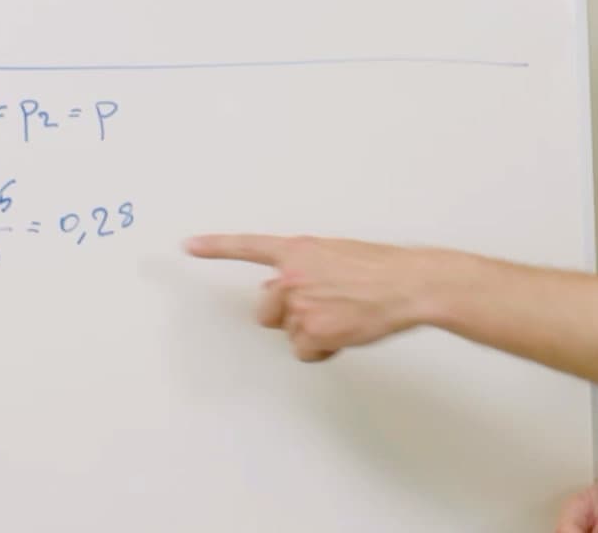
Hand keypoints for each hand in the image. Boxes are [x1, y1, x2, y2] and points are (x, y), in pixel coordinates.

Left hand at [184, 233, 440, 360]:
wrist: (409, 283)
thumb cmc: (381, 267)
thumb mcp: (335, 254)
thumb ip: (303, 269)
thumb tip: (282, 291)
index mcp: (297, 250)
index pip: (247, 246)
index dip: (214, 246)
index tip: (189, 246)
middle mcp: (291, 275)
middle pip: (267, 310)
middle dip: (288, 315)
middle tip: (324, 307)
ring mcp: (299, 305)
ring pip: (291, 333)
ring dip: (314, 332)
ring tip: (346, 315)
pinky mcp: (311, 332)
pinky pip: (306, 351)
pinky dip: (324, 348)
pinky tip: (347, 330)